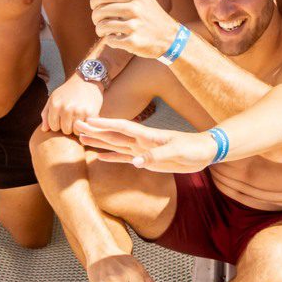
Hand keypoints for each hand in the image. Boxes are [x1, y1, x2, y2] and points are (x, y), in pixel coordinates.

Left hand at [41, 72, 105, 133]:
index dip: (58, 124)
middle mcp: (66, 108)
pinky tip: (86, 118)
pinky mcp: (91, 113)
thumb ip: (46, 114)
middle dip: (68, 126)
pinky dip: (86, 125)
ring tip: (79, 118)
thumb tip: (44, 130)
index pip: (54, 127)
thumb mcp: (53, 98)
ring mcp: (79, 111)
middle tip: (72, 118)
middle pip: (65, 130)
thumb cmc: (67, 91)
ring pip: (76, 131)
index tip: (63, 118)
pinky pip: (86, 128)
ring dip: (78, 127)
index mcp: (55, 105)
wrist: (86, 80)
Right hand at [74, 116, 214, 172]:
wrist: (204, 152)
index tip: (88, 120)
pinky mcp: (145, 160)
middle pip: (113, 134)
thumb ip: (155, 156)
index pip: (122, 127)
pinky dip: (111, 158)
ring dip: (99, 142)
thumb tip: (134, 161)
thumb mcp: (176, 152)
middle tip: (76, 126)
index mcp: (147, 136)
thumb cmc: (192, 148)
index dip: (105, 124)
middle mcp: (141, 141)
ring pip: (115, 145)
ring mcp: (141, 150)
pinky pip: (124, 158)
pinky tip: (100, 157)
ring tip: (82, 139)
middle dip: (95, 130)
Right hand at [84, 252, 159, 281]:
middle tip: (123, 279)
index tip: (134, 281)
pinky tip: (106, 280)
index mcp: (131, 270)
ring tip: (114, 278)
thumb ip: (147, 279)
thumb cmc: (121, 259)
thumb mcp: (136, 265)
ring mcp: (106, 281)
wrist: (100, 251)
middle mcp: (119, 276)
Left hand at [91, 0, 180, 58]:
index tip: (94, 5)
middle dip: (95, 17)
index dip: (94, 1)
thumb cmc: (155, 16)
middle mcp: (134, 9)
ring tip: (103, 31)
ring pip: (102, 27)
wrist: (171, 38)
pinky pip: (110, 40)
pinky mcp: (133, 41)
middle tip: (97, 20)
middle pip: (100, 11)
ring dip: (100, 30)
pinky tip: (114, 38)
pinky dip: (109, 40)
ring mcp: (133, 26)